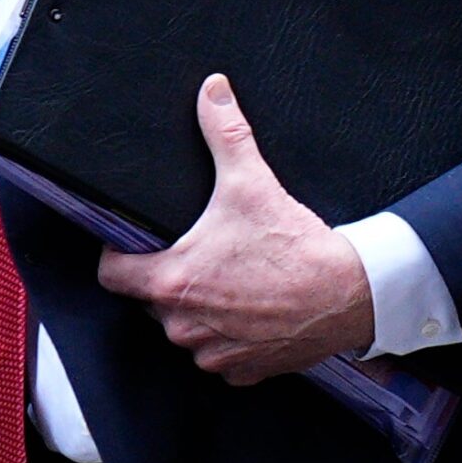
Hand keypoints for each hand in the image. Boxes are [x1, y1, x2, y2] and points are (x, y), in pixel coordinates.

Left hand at [96, 73, 374, 384]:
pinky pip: (220, 355)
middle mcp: (184, 326)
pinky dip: (229, 337)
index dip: (118, 255)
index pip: (112, 274)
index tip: (132, 244)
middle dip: (168, 278)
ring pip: (186, 330)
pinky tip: (250, 310)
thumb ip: (225, 133)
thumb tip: (212, 91)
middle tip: (197, 253)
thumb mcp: (251, 182)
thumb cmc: (293, 245)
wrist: (348, 293)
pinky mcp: (243, 371)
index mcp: (172, 282)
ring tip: (229, 280)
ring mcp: (213, 354)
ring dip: (200, 310)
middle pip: (151, 301)